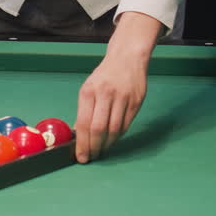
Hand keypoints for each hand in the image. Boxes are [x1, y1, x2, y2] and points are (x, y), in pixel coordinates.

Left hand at [75, 11, 161, 162]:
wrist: (127, 58)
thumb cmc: (105, 76)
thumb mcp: (88, 88)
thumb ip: (84, 111)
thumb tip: (79, 135)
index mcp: (89, 91)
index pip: (84, 123)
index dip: (82, 144)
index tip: (81, 156)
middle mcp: (106, 94)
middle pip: (99, 129)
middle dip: (94, 148)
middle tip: (91, 157)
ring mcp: (123, 98)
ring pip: (114, 130)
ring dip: (107, 145)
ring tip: (102, 151)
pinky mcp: (137, 101)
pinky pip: (126, 125)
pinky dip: (118, 136)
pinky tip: (112, 140)